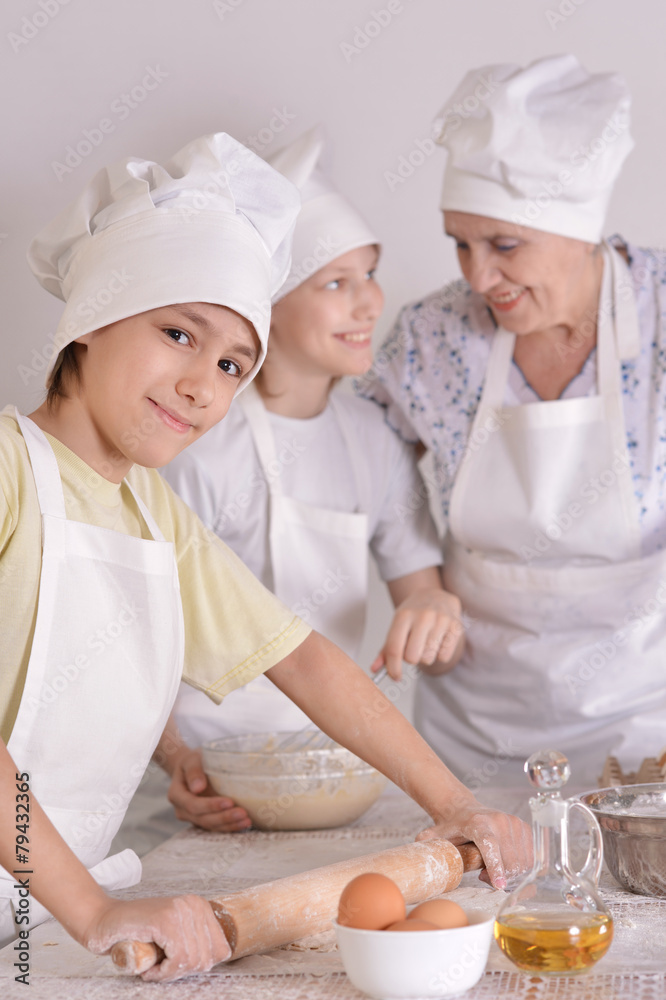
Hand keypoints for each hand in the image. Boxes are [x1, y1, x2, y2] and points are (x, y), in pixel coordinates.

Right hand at [83, 895, 230, 981]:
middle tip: (160, 969)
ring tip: (153, 968)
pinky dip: (163, 973)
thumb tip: (221, 956)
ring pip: (192, 961)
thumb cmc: (137, 933)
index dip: (198, 967)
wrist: (104, 922)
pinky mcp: (165, 921)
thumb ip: (196, 940)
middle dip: (183, 972)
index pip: (221, 949)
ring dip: (170, 974)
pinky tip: (149, 969)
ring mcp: (180, 910)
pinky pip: (178, 960)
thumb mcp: (174, 935)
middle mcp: (193, 904)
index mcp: (200, 906)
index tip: (176, 967)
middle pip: (206, 958)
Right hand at [168, 748, 251, 831]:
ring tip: (246, 820)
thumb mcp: (192, 759)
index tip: (229, 802)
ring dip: (229, 825)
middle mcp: (182, 810)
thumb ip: (193, 771)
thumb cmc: (194, 761)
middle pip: (203, 819)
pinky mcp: (204, 820)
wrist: (193, 767)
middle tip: (242, 813)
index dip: (210, 806)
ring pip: (210, 826)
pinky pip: (216, 827)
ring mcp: (193, 818)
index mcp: (176, 795)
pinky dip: (230, 827)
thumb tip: (197, 787)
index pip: (192, 805)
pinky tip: (243, 823)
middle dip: (224, 817)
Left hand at [372, 588, 463, 679]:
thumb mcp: (397, 625)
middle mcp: (423, 616)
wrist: (436, 595)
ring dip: (425, 657)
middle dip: (411, 659)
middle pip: (412, 657)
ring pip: (428, 658)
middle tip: (413, 649)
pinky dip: (439, 655)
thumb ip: (386, 649)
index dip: (393, 668)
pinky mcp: (455, 626)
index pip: (394, 649)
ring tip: (426, 643)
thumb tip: (375, 669)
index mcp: (403, 616)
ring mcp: (441, 620)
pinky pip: (444, 657)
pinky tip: (438, 642)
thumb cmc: (413, 614)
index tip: (395, 677)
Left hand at [416, 796, 531, 888]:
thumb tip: (419, 850)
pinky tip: (505, 866)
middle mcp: (500, 821)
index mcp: (478, 823)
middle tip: (484, 878)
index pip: (490, 846)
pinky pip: (530, 858)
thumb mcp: (436, 836)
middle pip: (509, 861)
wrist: (464, 809)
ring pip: (522, 862)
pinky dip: (520, 869)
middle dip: (501, 878)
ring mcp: (514, 824)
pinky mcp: (524, 829)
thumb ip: (428, 844)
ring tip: (491, 871)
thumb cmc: (451, 827)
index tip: (499, 886)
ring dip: (511, 875)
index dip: (496, 867)